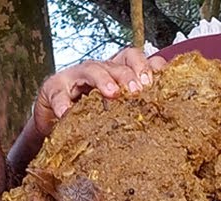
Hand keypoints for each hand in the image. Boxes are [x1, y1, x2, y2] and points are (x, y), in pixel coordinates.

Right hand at [32, 47, 168, 137]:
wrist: (55, 121)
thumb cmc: (90, 115)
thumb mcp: (116, 111)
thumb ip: (136, 106)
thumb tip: (166, 112)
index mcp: (115, 72)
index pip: (134, 59)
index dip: (147, 65)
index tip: (156, 83)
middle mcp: (98, 69)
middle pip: (117, 62)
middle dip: (129, 74)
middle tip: (138, 90)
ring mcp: (75, 76)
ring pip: (92, 69)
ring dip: (103, 79)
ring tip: (112, 94)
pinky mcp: (54, 88)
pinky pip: (58, 93)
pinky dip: (63, 102)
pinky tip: (66, 113)